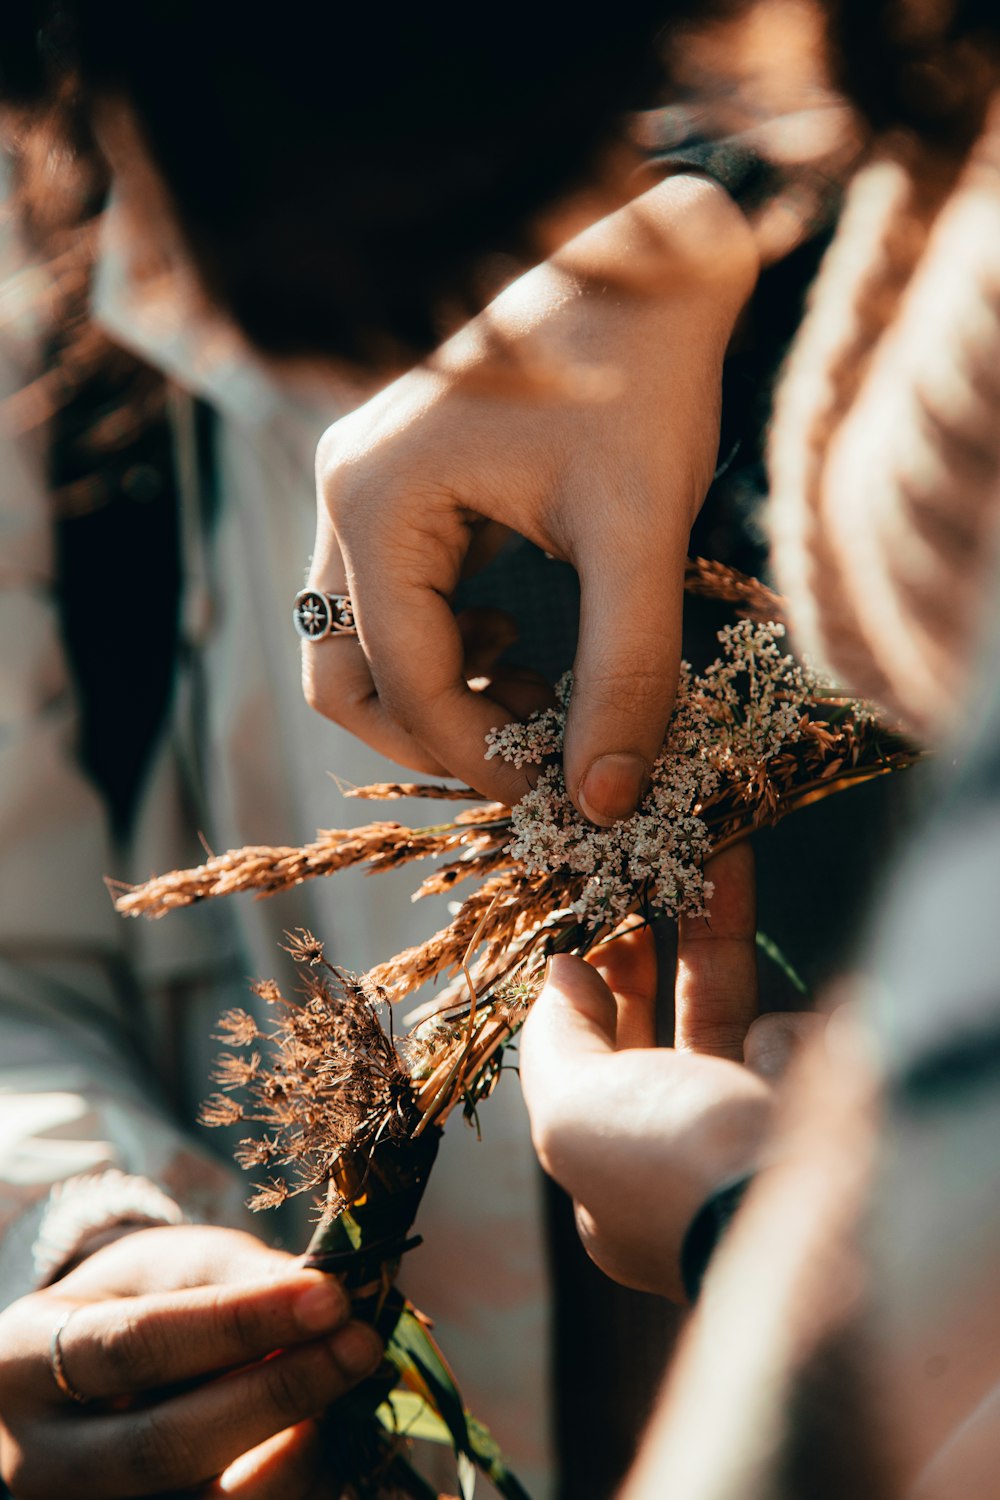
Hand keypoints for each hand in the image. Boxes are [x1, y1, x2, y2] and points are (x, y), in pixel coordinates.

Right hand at [0, 1224, 381, 1497]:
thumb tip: (320, 1290)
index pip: (135, 1346)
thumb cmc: (127, 1302)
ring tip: (349, 1386)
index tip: (329, 1295)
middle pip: (163, 1446)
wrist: (81, 1373)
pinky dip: (291, 1481)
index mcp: (24, 1362)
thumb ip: (232, 1271)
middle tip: (359, 1344)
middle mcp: (40, 1459)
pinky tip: (328, 1431)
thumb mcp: (161, 1264)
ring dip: (294, 1451)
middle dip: (277, 1394)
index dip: (237, 1323)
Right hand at [306, 173, 758, 821]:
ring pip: (361, 644)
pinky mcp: (401, 486)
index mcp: (378, 503)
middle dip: (434, 736)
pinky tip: (521, 638)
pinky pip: (393, 603)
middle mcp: (347, 495)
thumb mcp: (637, 533)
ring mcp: (365, 487)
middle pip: (343, 675)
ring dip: (438, 695)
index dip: (480, 758)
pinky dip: (446, 647)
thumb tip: (606, 801)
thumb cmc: (642, 373)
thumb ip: (624, 673)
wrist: (651, 258)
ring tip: (538, 695)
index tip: (565, 796)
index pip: (402, 683)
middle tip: (531, 758)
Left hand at [520, 844, 819, 1299]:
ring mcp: (761, 1130)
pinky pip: (792, 1041)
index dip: (587, 996)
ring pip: (731, 1014)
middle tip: (647, 870)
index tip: (589, 926)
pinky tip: (786, 1072)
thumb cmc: (678, 1168)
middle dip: (656, 948)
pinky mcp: (826, 1100)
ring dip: (719, 945)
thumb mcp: (576, 1113)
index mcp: (619, 1179)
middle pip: (662, 1028)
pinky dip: (786, 1040)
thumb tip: (561, 973)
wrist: (829, 1209)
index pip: (592, 1069)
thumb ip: (556, 1041)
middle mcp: (688, 1158)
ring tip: (718, 865)